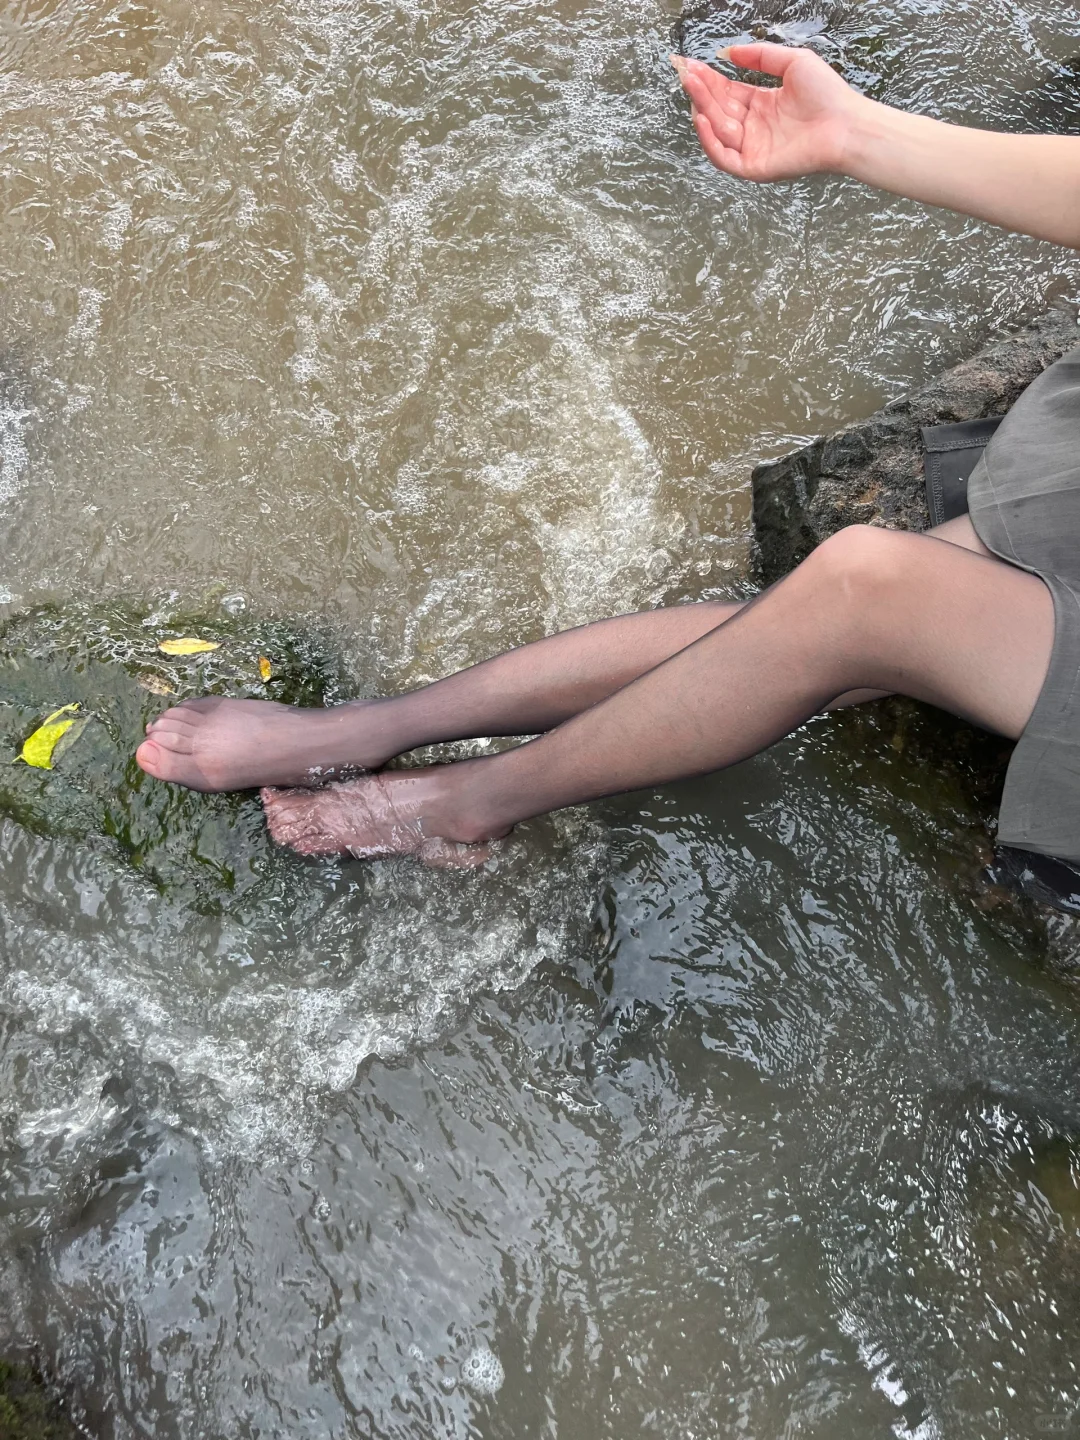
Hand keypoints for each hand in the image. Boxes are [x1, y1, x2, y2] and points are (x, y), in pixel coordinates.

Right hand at [672, 43, 866, 180]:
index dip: (708, 79)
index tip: (690, 65)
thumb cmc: (827, 94)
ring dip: (703, 109)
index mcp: (761, 104)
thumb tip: (729, 52)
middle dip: (701, 91)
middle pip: (719, 109)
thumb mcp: (792, 62)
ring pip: (719, 131)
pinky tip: (703, 120)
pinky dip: (711, 142)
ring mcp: (753, 148)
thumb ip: (761, 56)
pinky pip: (725, 158)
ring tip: (694, 88)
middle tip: (685, 73)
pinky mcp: (755, 167)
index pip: (727, 92)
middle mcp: (754, 127)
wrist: (845, 124)